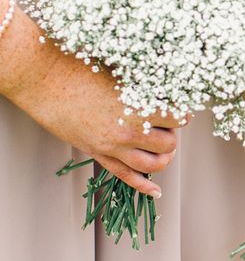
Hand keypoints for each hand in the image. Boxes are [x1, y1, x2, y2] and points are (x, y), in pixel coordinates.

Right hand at [0, 8, 181, 196]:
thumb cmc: (84, 68)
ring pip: (152, 164)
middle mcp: (127, 131)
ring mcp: (111, 147)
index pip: (177, 119)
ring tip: (166, 149)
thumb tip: (169, 91)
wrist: (46, 79)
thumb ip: (146, 88)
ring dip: (164, 158)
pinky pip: (125, 177)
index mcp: (137, 108)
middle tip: (168, 126)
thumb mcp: (123, 75)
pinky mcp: (97, 154)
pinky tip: (156, 192)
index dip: (182, 114)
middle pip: (168, 144)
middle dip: (173, 135)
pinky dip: (144, 186)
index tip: (181, 110)